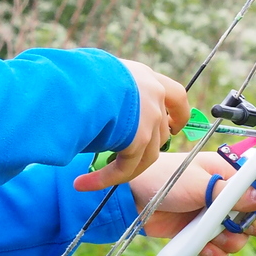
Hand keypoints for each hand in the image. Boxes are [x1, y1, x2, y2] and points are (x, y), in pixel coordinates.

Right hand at [73, 59, 190, 191]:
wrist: (77, 76)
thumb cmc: (77, 71)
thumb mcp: (99, 72)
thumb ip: (108, 86)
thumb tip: (94, 100)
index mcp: (145, 77)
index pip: (175, 96)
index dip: (178, 115)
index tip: (173, 126)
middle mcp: (154, 95)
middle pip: (162, 131)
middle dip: (147, 146)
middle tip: (126, 155)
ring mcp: (150, 117)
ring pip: (147, 154)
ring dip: (123, 169)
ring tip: (94, 178)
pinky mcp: (138, 138)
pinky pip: (125, 168)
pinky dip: (105, 179)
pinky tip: (83, 184)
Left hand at [127, 151, 255, 255]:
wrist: (133, 199)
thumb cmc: (163, 179)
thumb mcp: (199, 184)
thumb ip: (230, 194)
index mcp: (228, 176)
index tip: (254, 218)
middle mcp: (224, 197)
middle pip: (252, 221)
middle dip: (243, 230)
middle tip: (227, 228)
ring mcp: (212, 217)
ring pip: (236, 239)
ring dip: (226, 243)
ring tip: (209, 238)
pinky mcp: (200, 234)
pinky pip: (219, 250)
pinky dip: (213, 253)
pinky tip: (202, 248)